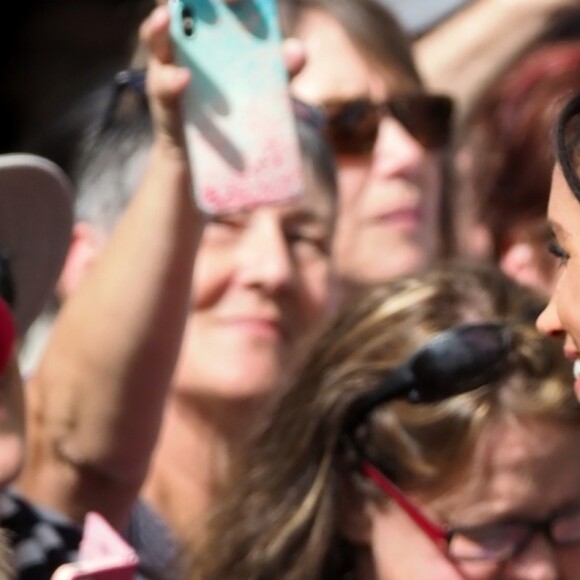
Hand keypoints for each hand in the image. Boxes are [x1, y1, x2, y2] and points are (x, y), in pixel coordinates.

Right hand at [139, 2, 305, 151]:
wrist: (215, 156)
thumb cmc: (239, 109)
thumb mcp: (264, 88)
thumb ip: (281, 68)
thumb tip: (297, 50)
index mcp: (208, 28)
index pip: (207, 0)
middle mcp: (183, 38)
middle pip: (174, 4)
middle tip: (214, 3)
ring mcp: (167, 65)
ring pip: (155, 35)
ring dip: (158, 26)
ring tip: (167, 16)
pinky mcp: (162, 96)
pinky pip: (161, 84)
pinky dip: (171, 80)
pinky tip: (184, 79)